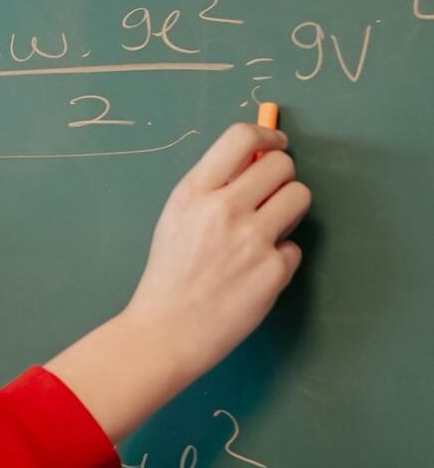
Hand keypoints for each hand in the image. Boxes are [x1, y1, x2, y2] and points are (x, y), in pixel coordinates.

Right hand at [43, 122, 311, 443]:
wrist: (167, 330)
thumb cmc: (170, 274)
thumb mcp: (178, 217)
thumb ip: (213, 188)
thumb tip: (255, 160)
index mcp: (194, 192)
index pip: (240, 138)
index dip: (267, 136)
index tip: (275, 145)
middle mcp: (224, 209)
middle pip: (281, 165)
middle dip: (282, 177)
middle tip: (270, 197)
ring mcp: (252, 240)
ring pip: (300, 197)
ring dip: (289, 211)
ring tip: (266, 233)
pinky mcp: (273, 270)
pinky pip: (294, 247)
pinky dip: (279, 259)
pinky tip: (254, 274)